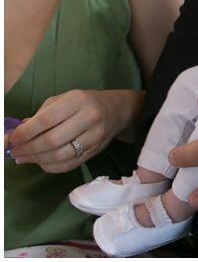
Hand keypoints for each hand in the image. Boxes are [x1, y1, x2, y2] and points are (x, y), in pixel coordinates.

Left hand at [8, 89, 142, 172]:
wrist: (116, 110)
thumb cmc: (84, 103)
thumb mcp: (63, 100)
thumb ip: (40, 115)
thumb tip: (17, 134)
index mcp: (77, 100)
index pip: (47, 120)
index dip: (25, 133)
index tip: (12, 139)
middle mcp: (89, 118)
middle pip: (53, 140)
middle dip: (29, 148)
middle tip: (15, 151)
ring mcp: (94, 136)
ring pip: (61, 156)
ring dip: (37, 160)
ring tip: (24, 158)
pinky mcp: (96, 151)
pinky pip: (69, 165)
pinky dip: (51, 167)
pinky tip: (40, 162)